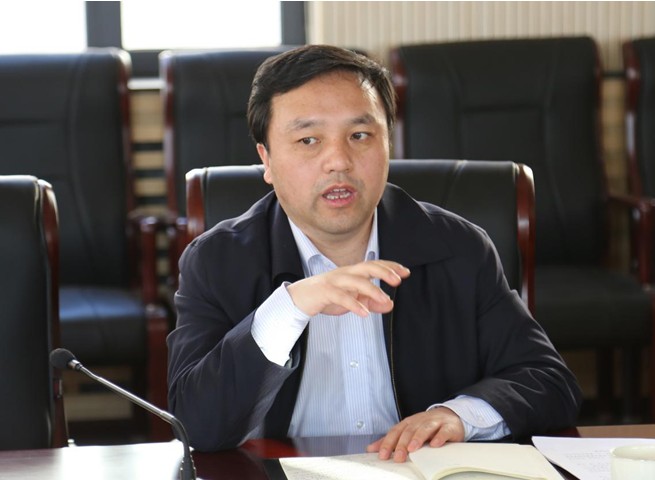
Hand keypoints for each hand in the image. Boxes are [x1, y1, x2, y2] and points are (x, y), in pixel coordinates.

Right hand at [286, 260, 409, 316]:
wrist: (299, 299)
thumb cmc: (327, 296)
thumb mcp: (352, 300)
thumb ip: (371, 302)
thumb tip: (390, 304)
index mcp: (352, 273)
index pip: (374, 265)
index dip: (390, 267)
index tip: (405, 272)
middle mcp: (345, 273)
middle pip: (367, 267)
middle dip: (383, 271)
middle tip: (398, 280)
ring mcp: (334, 281)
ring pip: (355, 281)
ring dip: (372, 290)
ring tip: (384, 299)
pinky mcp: (324, 292)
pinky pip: (341, 296)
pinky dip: (353, 304)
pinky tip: (364, 313)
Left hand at [366, 407, 464, 462]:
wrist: (450, 416)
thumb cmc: (426, 426)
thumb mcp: (408, 431)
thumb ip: (391, 440)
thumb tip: (371, 449)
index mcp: (408, 423)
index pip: (395, 432)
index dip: (388, 443)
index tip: (382, 455)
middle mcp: (420, 421)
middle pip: (409, 431)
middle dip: (402, 444)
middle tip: (397, 457)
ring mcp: (434, 422)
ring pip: (425, 429)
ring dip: (418, 438)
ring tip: (412, 449)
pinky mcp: (448, 427)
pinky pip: (443, 431)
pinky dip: (439, 437)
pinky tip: (435, 444)